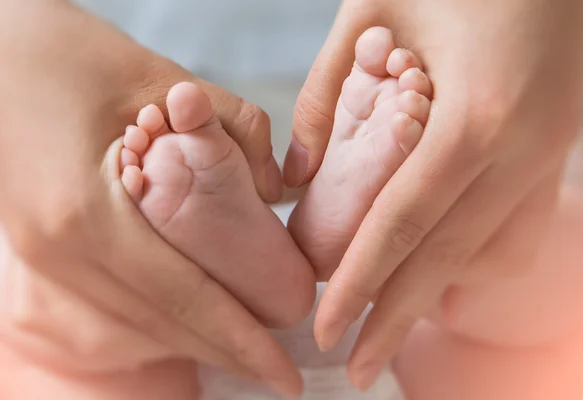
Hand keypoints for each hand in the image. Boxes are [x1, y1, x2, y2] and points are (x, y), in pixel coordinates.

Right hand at [0, 1, 298, 395]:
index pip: (186, 298)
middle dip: (226, 353)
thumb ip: (230, 127)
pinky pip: (103, 308)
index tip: (285, 376)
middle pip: (161, 324)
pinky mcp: (39, 248)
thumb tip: (275, 188)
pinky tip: (185, 323)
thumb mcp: (153, 77)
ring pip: (130, 326)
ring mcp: (41, 257)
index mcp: (88, 216)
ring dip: (191, 342)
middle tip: (278, 375)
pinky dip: (153, 323)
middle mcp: (59, 252)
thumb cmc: (55, 54)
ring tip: (242, 350)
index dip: (242, 342)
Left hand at [286, 0, 582, 388]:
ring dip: (436, 295)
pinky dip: (475, 261)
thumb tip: (297, 176)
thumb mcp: (373, 9)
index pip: (402, 224)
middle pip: (446, 258)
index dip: (361, 282)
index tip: (328, 328)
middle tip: (358, 367)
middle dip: (396, 319)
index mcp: (474, 118)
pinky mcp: (552, 151)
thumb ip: (326, 94)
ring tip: (388, 326)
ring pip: (487, 253)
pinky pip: (517, 230)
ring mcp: (545, 155)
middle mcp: (520, 151)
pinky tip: (441, 273)